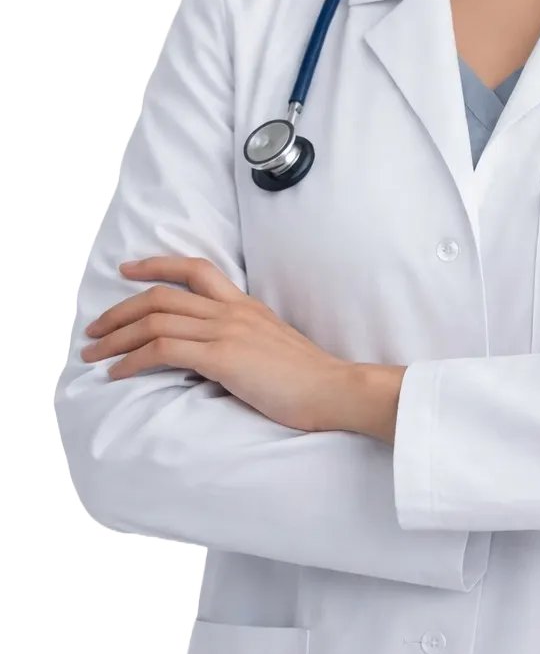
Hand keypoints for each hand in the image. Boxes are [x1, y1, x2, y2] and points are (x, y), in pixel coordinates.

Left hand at [81, 256, 354, 432]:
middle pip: (161, 295)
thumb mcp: (271, 345)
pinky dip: (132, 360)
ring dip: (116, 337)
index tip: (128, 269)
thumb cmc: (307, 378)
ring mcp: (226, 331)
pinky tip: (118, 372)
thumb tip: (213, 352)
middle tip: (93, 329)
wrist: (333, 389)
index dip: (155, 264)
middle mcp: (231, 310)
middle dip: (118, 311)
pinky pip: (163, 349)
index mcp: (244, 304)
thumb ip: (242, 338)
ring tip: (93, 354)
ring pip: (154, 320)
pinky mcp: (222, 357)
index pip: (195, 268)